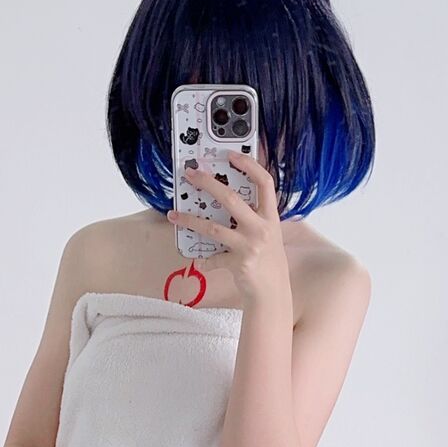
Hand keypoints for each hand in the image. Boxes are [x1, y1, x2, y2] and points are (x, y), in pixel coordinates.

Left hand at [167, 151, 290, 311]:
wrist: (273, 291)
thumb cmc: (268, 258)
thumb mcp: (268, 232)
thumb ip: (253, 215)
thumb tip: (223, 197)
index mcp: (271, 216)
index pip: (264, 182)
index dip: (248, 165)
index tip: (229, 155)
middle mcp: (262, 228)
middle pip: (231, 198)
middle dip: (208, 183)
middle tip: (190, 174)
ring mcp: (250, 246)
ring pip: (213, 227)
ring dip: (190, 220)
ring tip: (173, 214)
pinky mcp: (239, 263)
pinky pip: (213, 259)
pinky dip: (203, 259)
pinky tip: (196, 259)